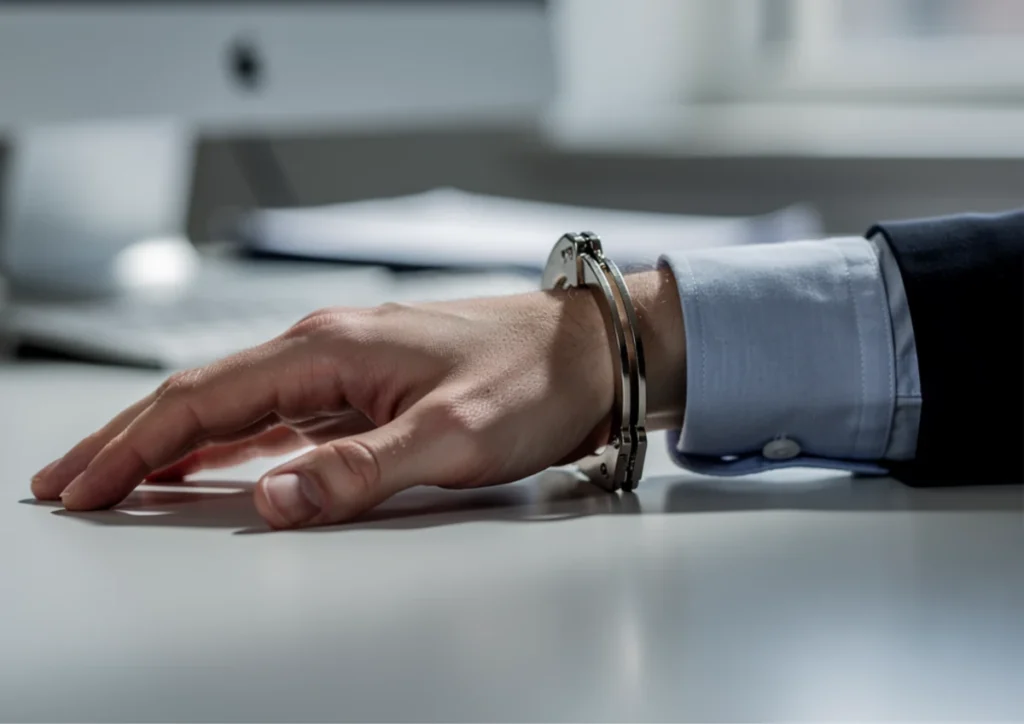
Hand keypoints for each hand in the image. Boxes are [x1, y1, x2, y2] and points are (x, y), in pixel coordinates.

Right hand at [31, 269, 684, 528]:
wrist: (589, 350)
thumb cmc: (532, 379)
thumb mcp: (452, 436)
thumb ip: (360, 470)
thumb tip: (271, 500)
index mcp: (329, 349)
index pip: (202, 399)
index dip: (134, 445)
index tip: (84, 484)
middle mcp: (327, 346)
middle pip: (201, 394)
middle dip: (128, 439)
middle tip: (69, 480)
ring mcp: (346, 364)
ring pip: (235, 402)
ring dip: (172, 439)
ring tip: (119, 472)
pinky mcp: (369, 384)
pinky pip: (278, 411)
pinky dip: (231, 438)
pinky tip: (216, 459)